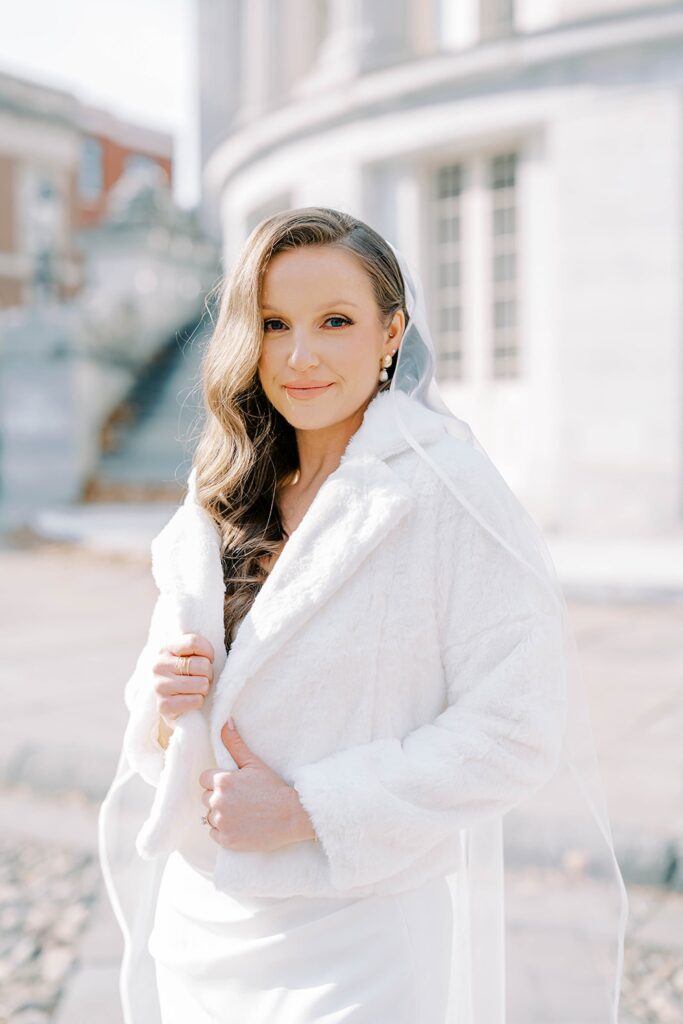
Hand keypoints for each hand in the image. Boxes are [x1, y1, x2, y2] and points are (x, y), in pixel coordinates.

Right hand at [153, 632, 214, 730]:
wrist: (174, 705)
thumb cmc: (189, 675)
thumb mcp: (192, 656)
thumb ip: (199, 646)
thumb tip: (227, 626)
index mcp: (166, 648)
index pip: (194, 642)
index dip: (209, 652)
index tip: (209, 658)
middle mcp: (158, 665)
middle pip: (201, 665)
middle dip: (209, 674)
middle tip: (203, 678)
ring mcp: (159, 686)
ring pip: (201, 684)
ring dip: (204, 689)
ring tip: (196, 689)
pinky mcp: (163, 706)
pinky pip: (196, 700)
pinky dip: (199, 702)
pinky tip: (191, 700)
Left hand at [198, 718, 316, 851]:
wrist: (291, 815)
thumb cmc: (273, 787)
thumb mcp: (254, 763)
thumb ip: (235, 744)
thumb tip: (225, 722)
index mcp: (223, 781)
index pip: (204, 778)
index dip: (216, 780)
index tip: (232, 784)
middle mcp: (218, 801)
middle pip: (205, 797)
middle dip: (218, 797)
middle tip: (239, 799)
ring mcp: (222, 822)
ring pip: (209, 815)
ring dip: (220, 814)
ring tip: (241, 812)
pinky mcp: (226, 840)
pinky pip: (214, 833)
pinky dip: (224, 831)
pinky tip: (240, 825)